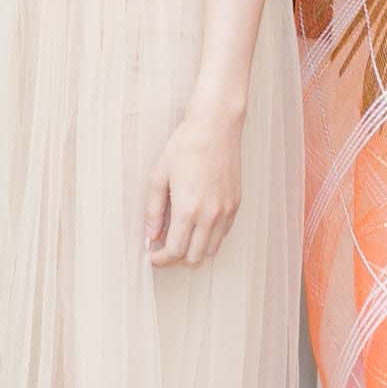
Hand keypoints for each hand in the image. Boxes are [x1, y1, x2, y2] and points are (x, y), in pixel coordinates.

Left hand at [145, 105, 243, 267]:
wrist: (216, 128)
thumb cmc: (184, 148)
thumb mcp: (158, 176)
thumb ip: (153, 210)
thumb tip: (150, 236)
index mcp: (188, 209)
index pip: (175, 251)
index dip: (161, 259)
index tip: (152, 257)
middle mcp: (211, 215)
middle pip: (195, 257)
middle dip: (176, 258)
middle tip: (163, 249)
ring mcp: (227, 211)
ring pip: (211, 250)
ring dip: (194, 250)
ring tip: (179, 237)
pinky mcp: (236, 205)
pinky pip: (223, 234)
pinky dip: (208, 237)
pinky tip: (196, 224)